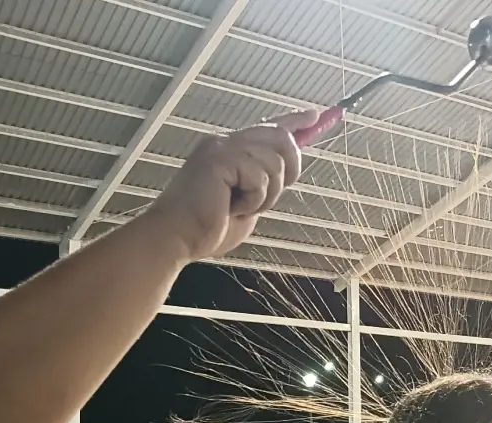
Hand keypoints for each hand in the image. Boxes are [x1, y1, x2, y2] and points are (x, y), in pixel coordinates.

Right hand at [148, 110, 319, 260]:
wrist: (177, 238)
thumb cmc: (207, 227)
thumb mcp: (248, 201)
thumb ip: (264, 182)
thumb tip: (286, 170)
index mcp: (229, 150)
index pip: (267, 126)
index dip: (294, 120)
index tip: (314, 116)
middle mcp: (225, 142)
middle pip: (280, 137)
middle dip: (288, 169)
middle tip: (268, 195)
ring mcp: (221, 148)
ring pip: (274, 161)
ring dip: (267, 194)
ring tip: (241, 207)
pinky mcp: (219, 160)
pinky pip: (259, 176)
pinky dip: (254, 199)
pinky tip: (232, 207)